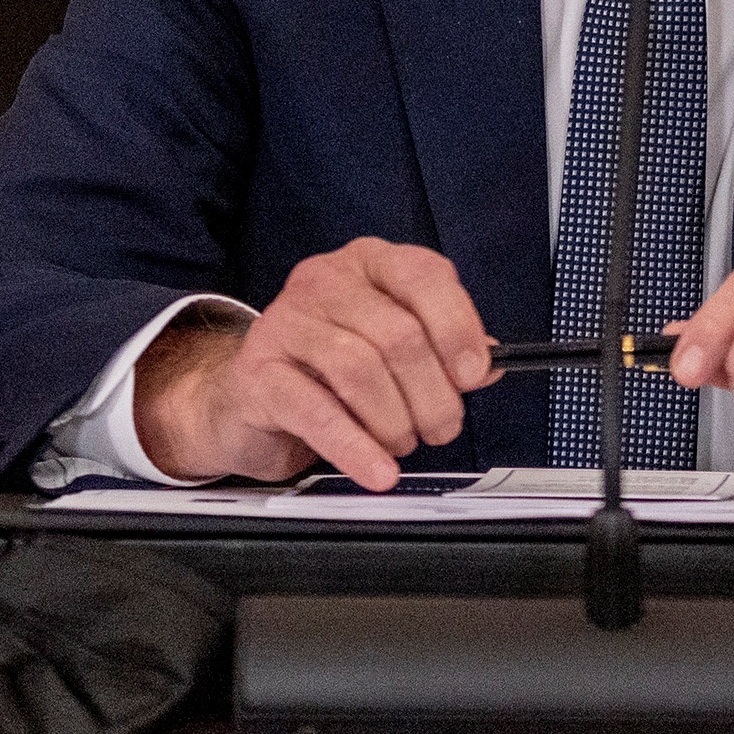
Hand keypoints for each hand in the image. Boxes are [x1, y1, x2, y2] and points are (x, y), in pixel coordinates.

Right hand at [135, 239, 495, 490]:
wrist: (244, 401)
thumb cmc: (327, 370)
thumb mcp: (388, 347)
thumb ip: (440, 350)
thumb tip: (489, 364)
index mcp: (368, 263)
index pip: (424, 275)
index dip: (457, 327)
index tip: (474, 375)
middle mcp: (325, 280)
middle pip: (397, 334)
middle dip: (432, 394)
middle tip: (441, 428)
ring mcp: (286, 322)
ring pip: (361, 370)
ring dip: (396, 422)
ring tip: (404, 445)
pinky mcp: (258, 373)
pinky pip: (317, 411)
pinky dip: (355, 447)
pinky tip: (376, 470)